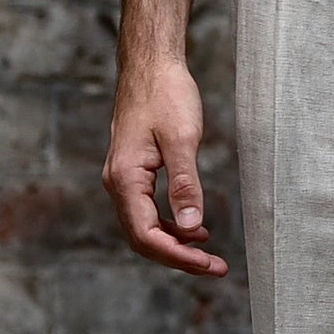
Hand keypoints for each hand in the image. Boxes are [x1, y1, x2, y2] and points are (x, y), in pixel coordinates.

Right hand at [103, 56, 228, 276]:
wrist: (150, 65)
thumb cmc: (166, 95)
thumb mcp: (182, 139)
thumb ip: (185, 185)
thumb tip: (191, 228)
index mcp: (125, 179)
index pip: (146, 235)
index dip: (177, 256)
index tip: (208, 265)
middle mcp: (117, 183)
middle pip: (142, 238)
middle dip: (178, 257)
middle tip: (215, 268)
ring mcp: (123, 178)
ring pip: (143, 226)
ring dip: (174, 243)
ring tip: (208, 253)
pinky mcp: (133, 171)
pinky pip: (146, 210)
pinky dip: (169, 224)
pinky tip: (193, 227)